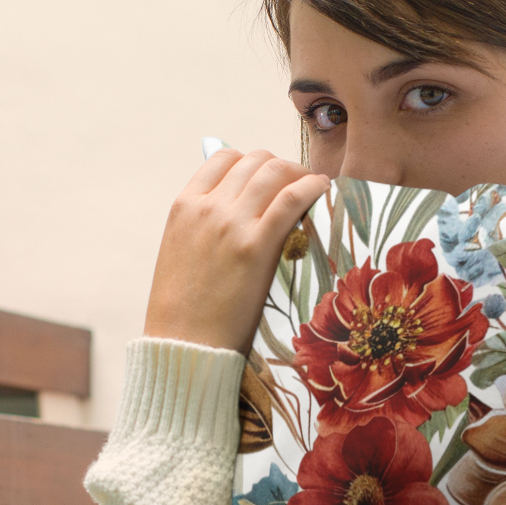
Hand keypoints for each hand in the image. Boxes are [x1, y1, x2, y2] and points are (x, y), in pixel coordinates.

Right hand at [143, 149, 329, 352]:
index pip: (224, 158)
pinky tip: (323, 191)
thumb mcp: (182, 254)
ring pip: (276, 172)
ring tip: (315, 189)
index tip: (271, 179)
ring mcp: (231, 223)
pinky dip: (312, 187)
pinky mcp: (256, 246)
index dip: (254, 163)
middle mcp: (207, 207)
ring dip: (300, 174)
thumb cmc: (185, 310)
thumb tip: (237, 208)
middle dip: (282, 168)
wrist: (184, 346)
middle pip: (256, 161)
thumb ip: (203, 225)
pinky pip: (292, 198)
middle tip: (299, 185)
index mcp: (184, 206)